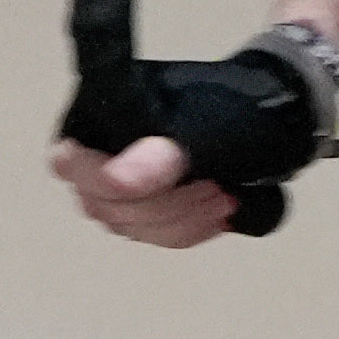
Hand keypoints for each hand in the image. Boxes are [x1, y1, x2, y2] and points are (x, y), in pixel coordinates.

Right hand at [51, 47, 332, 244]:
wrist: (266, 111)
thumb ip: (159, 152)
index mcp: (93, 118)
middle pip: (106, 204)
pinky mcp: (150, 207)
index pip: (72, 164)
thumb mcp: (199, 125)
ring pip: (132, 226)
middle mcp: (97, 153)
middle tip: (214, 187)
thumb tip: (118, 179)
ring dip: (182, 220)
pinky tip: (221, 214)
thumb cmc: (229, 104)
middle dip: (163, 203)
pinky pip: (157, 234)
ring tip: (226, 198)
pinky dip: (190, 229)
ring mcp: (121, 184)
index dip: (109, 181)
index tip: (169, 179)